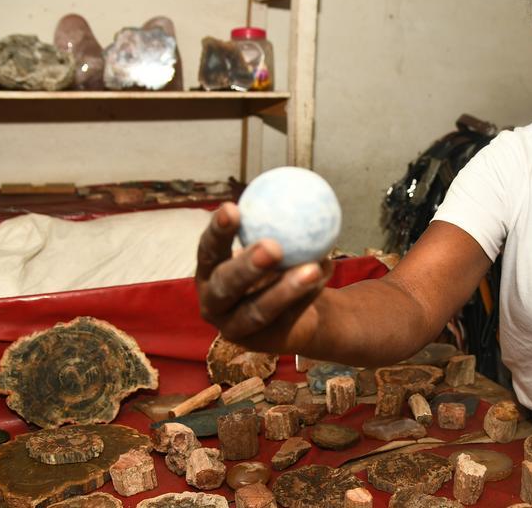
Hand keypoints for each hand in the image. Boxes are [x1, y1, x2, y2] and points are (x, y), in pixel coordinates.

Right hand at [196, 202, 332, 349]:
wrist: (300, 312)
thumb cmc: (280, 267)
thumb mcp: (277, 241)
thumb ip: (278, 222)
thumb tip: (299, 187)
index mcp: (209, 270)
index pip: (208, 248)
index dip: (218, 231)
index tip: (234, 208)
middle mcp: (214, 301)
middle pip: (226, 285)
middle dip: (247, 265)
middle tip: (273, 246)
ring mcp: (233, 327)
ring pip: (258, 310)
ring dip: (286, 289)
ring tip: (312, 268)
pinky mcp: (258, 345)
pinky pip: (285, 318)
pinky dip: (306, 296)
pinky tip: (323, 274)